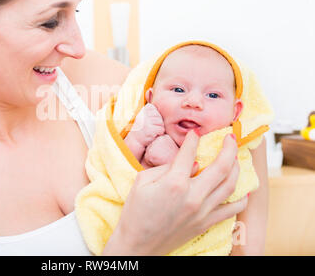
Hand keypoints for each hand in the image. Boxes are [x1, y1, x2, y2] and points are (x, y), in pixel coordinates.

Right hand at [103, 131, 246, 255]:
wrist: (138, 245)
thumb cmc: (135, 212)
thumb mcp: (142, 183)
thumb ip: (166, 168)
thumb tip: (191, 163)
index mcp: (174, 183)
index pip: (190, 153)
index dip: (194, 139)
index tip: (195, 133)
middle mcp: (193, 196)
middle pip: (222, 167)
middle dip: (229, 148)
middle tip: (230, 138)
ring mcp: (202, 211)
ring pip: (231, 185)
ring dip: (237, 168)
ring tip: (236, 158)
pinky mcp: (206, 224)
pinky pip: (232, 209)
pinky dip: (241, 198)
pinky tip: (243, 190)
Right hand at [129, 103, 164, 146]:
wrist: (135, 140)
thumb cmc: (140, 127)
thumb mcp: (143, 114)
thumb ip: (148, 105)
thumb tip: (150, 91)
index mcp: (145, 109)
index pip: (157, 111)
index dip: (155, 118)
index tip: (147, 121)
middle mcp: (146, 114)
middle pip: (160, 118)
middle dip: (157, 124)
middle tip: (149, 127)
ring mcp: (148, 121)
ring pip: (161, 124)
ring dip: (158, 129)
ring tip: (150, 131)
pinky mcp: (151, 129)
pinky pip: (161, 130)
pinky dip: (158, 134)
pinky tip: (152, 134)